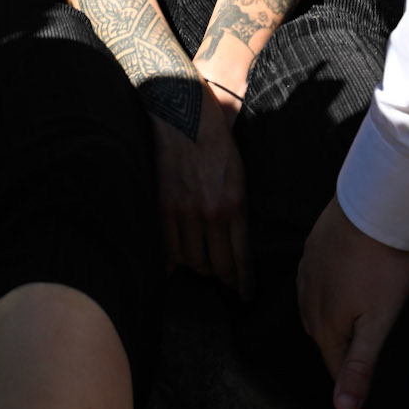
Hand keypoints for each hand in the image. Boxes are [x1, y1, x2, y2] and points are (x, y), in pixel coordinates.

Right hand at [150, 79, 252, 299]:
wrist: (184, 113)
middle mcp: (209, 213)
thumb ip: (238, 208)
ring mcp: (184, 212)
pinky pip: (168, 248)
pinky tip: (177, 269)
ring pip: (192, 261)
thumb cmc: (217, 141)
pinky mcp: (163, 207)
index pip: (240, 258)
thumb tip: (236, 240)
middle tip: (227, 284)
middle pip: (216, 266)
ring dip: (199, 270)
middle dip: (224, 279)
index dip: (243, 282)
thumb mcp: (239, 173)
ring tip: (205, 271)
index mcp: (234, 204)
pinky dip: (173, 263)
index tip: (245, 294)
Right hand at [297, 196, 408, 408]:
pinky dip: (329, 289)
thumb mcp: (378, 323)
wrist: (369, 207)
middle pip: (327, 340)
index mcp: (325, 327)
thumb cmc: (380, 266)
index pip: (336, 368)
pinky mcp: (310, 252)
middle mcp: (308, 304)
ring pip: (318, 310)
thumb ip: (360, 367)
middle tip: (371, 338)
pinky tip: (346, 281)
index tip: (372, 373)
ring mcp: (306, 275)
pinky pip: (315, 283)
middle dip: (344, 346)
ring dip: (335, 316)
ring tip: (360, 312)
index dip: (355, 376)